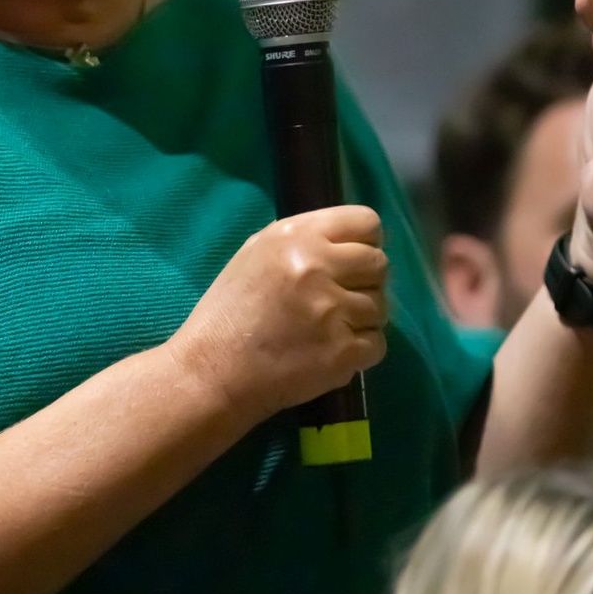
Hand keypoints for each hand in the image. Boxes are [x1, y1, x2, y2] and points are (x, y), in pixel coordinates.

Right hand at [169, 205, 388, 426]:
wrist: (212, 370)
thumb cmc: (229, 311)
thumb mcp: (257, 253)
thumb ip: (305, 242)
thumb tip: (349, 245)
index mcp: (296, 235)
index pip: (366, 223)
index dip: (366, 243)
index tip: (351, 263)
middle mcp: (318, 266)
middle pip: (380, 265)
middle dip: (366, 283)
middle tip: (341, 300)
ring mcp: (332, 310)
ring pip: (381, 308)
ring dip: (362, 320)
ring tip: (329, 330)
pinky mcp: (341, 352)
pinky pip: (377, 344)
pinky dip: (360, 352)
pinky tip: (331, 353)